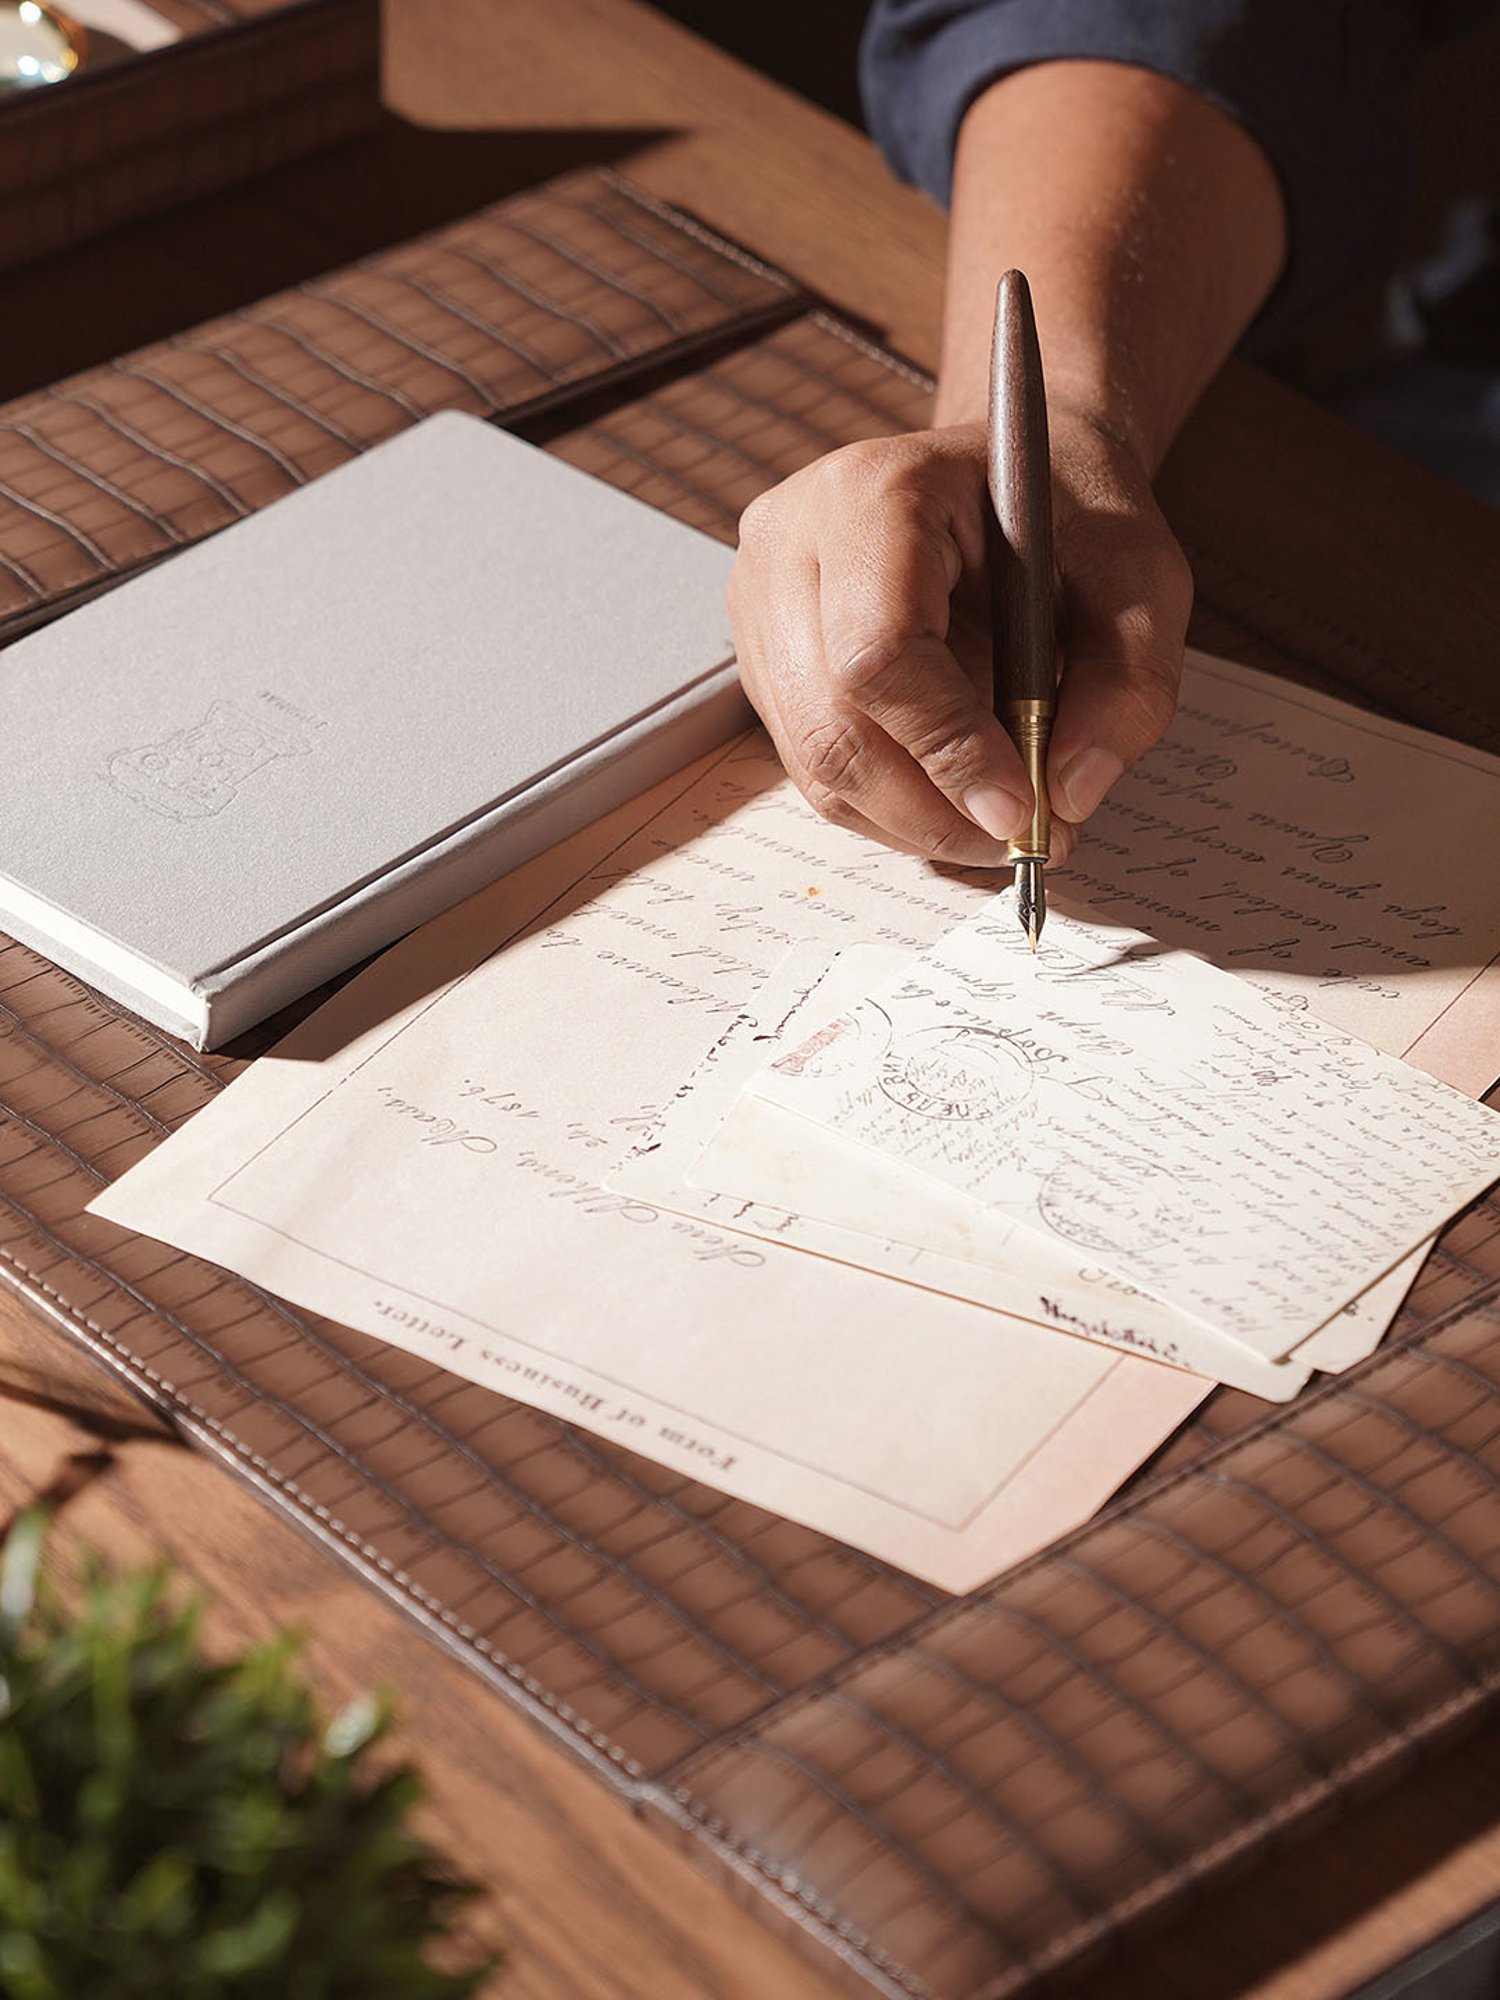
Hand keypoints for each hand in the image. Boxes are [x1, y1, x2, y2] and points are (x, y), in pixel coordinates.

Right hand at [727, 410, 1192, 866]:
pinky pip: (814, 764)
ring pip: (817, 763)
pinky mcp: (766, 653)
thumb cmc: (1070, 512)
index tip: (1020, 808)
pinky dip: (889, 804)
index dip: (947, 749)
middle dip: (931, 811)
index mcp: (875, 492)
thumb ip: (1128, 684)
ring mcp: (762, 601)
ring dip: (911, 821)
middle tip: (1020, 841)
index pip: (879, 653)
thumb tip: (1069, 795)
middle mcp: (790, 542)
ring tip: (998, 825)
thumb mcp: (1141, 577)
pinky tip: (953, 796)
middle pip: (832, 726)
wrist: (1011, 473)